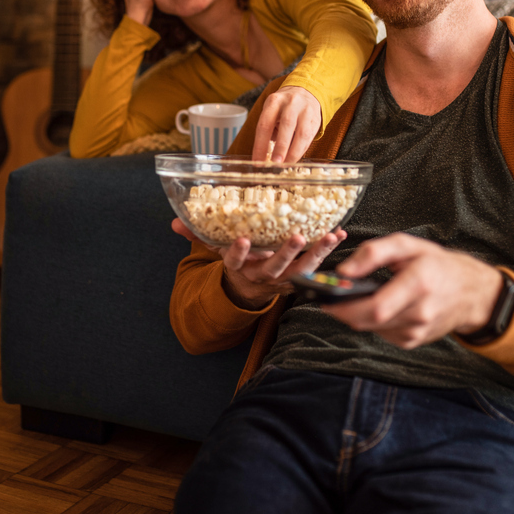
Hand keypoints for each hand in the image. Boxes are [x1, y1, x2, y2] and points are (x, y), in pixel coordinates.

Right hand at [207, 228, 345, 310]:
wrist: (247, 291)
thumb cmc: (236, 261)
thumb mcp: (215, 250)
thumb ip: (197, 235)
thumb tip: (174, 223)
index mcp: (239, 267)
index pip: (235, 261)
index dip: (239, 253)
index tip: (243, 241)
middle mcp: (261, 275)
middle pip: (274, 267)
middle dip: (286, 253)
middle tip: (297, 237)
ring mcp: (282, 279)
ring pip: (300, 269)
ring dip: (317, 253)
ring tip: (330, 236)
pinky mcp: (298, 278)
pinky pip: (315, 267)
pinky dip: (327, 252)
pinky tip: (338, 235)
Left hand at [252, 86, 322, 162]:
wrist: (305, 93)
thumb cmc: (283, 108)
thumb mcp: (271, 112)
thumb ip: (268, 131)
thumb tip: (263, 157)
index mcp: (274, 102)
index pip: (265, 124)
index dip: (260, 145)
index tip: (257, 161)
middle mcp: (291, 103)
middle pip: (286, 125)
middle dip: (281, 147)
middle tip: (275, 163)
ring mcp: (306, 110)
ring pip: (302, 133)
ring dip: (293, 152)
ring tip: (285, 164)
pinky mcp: (316, 119)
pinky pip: (310, 137)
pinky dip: (301, 150)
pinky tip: (294, 158)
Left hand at [323, 233, 503, 348]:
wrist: (472, 293)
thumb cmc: (438, 264)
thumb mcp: (408, 245)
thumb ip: (374, 252)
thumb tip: (343, 271)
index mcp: (419, 284)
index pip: (375, 306)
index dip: (345, 306)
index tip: (324, 299)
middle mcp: (419, 313)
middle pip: (368, 321)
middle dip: (343, 311)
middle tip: (327, 298)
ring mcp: (416, 331)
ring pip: (371, 328)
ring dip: (357, 315)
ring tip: (352, 296)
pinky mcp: (412, 341)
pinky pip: (381, 332)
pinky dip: (373, 320)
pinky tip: (377, 305)